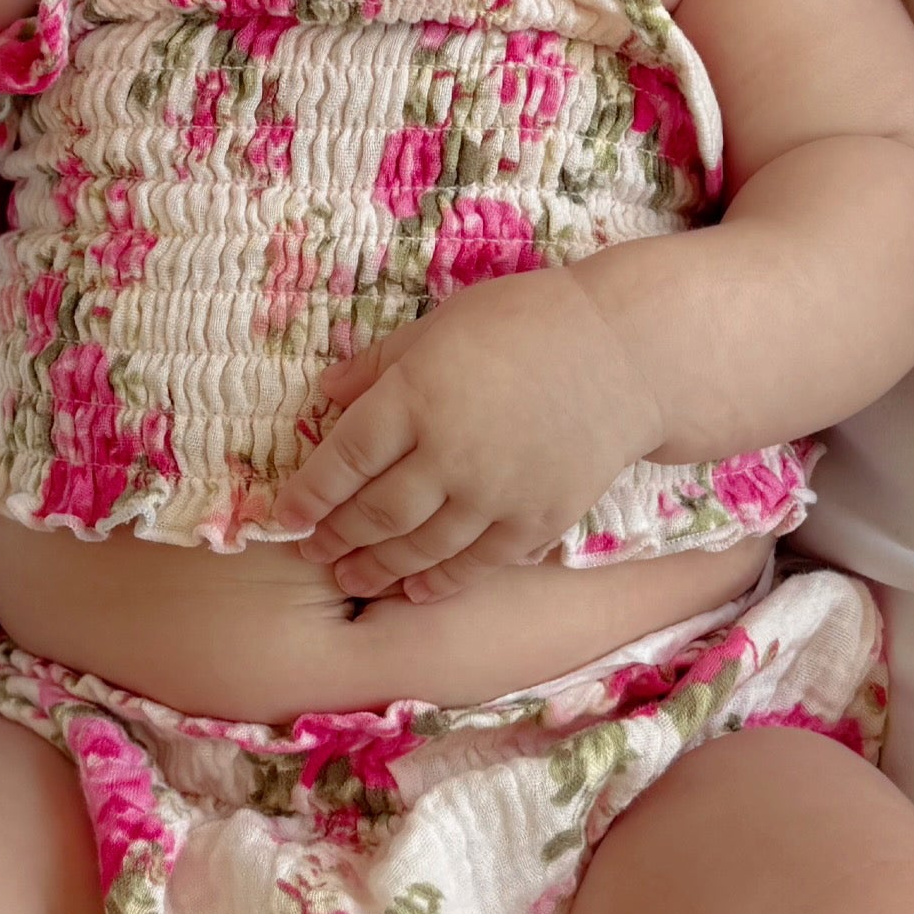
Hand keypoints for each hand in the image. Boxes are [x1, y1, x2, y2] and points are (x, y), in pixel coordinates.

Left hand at [273, 269, 665, 601]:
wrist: (627, 353)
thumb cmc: (528, 322)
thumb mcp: (443, 323)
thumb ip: (381, 364)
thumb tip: (325, 395)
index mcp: (416, 395)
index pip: (344, 459)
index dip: (308, 494)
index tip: (286, 515)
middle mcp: (448, 453)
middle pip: (376, 513)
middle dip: (337, 538)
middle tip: (315, 552)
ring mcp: (494, 494)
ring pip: (421, 548)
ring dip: (379, 569)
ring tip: (351, 579)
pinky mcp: (535, 520)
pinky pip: (477, 564)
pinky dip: (442, 583)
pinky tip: (417, 592)